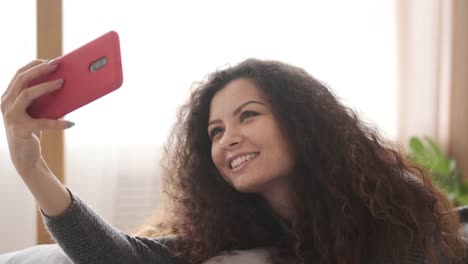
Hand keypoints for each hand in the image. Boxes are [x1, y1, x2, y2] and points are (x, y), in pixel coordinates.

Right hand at [1, 60, 73, 176]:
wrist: (25, 157)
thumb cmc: (32, 130)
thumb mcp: (36, 111)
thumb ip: (43, 99)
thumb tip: (64, 83)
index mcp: (8, 97)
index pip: (18, 75)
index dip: (33, 65)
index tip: (48, 59)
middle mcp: (6, 104)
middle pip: (21, 80)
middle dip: (39, 70)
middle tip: (56, 65)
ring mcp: (11, 117)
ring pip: (27, 94)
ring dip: (45, 87)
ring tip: (61, 83)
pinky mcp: (21, 130)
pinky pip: (42, 123)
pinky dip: (58, 123)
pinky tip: (70, 123)